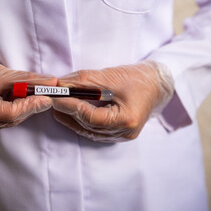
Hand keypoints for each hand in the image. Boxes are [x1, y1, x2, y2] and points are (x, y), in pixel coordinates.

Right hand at [0, 61, 56, 130]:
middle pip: (13, 118)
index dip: (30, 106)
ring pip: (13, 120)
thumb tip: (52, 82)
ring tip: (35, 94)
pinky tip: (23, 100)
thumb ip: (27, 79)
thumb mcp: (3, 73)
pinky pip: (8, 120)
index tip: (47, 98)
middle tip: (48, 95)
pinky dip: (19, 110)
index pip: (9, 113)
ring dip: (27, 108)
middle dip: (32, 106)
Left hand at [52, 61, 173, 142]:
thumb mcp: (111, 76)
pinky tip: (71, 114)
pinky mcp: (119, 132)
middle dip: (68, 113)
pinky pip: (95, 130)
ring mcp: (122, 135)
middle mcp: (124, 132)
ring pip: (90, 130)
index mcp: (127, 119)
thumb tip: (61, 83)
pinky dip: (82, 122)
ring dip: (72, 119)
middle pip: (88, 125)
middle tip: (52, 102)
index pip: (91, 117)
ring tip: (57, 108)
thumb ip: (85, 80)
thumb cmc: (139, 77)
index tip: (55, 98)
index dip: (71, 107)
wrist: (159, 83)